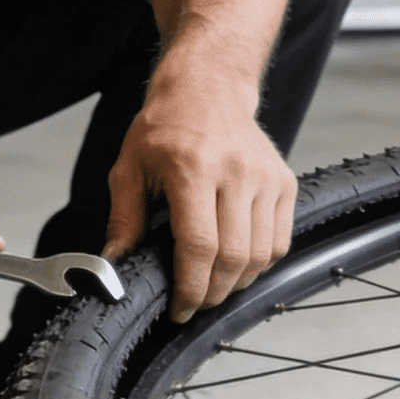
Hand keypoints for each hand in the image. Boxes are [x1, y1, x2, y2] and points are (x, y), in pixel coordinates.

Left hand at [102, 85, 296, 322]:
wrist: (207, 89)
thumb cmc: (164, 128)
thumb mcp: (129, 168)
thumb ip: (123, 220)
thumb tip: (114, 267)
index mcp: (192, 168)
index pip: (199, 246)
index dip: (190, 288)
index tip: (179, 309)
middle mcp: (235, 171)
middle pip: (233, 258)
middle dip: (212, 294)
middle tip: (194, 304)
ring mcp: (265, 177)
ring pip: (261, 255)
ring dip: (237, 284)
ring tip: (213, 287)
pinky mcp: (284, 182)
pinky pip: (280, 241)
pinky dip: (260, 264)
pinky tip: (236, 266)